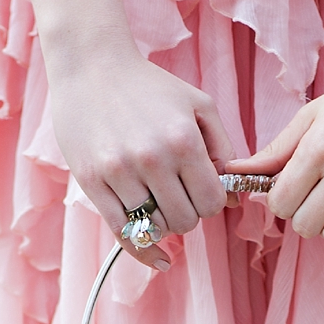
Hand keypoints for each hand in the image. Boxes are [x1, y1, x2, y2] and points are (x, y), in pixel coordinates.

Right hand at [46, 45, 233, 272]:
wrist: (91, 65)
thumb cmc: (150, 86)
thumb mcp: (199, 105)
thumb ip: (223, 149)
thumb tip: (233, 197)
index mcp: (183, 142)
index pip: (211, 203)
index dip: (211, 204)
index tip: (202, 193)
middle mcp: (151, 159)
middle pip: (185, 221)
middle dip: (188, 215)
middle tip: (180, 198)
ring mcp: (118, 171)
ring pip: (154, 228)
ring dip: (162, 224)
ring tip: (159, 204)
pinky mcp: (91, 180)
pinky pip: (122, 231)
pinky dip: (142, 248)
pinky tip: (158, 258)